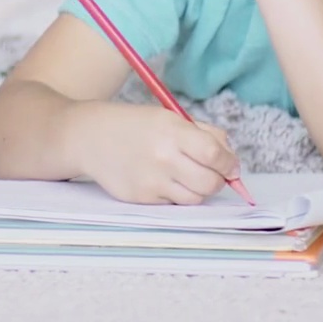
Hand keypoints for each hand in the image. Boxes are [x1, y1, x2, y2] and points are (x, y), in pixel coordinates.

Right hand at [67, 103, 241, 205]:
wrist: (91, 138)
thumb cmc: (136, 126)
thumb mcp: (169, 117)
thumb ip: (204, 135)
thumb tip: (231, 161)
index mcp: (172, 131)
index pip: (215, 155)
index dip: (230, 163)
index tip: (231, 166)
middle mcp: (163, 158)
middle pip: (210, 183)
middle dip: (219, 180)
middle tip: (214, 174)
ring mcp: (151, 181)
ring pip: (195, 198)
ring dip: (199, 189)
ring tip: (188, 175)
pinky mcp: (141, 198)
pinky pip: (173, 204)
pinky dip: (176, 194)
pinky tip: (163, 180)